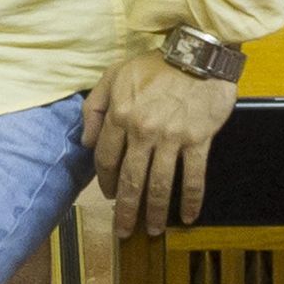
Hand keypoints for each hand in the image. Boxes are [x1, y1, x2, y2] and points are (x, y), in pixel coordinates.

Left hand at [81, 52, 237, 238]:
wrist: (198, 54)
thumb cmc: (155, 64)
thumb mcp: (113, 75)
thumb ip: (94, 107)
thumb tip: (85, 141)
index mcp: (120, 116)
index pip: (105, 158)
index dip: (105, 180)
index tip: (108, 194)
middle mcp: (143, 131)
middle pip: (130, 180)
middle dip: (125, 209)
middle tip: (123, 230)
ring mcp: (171, 138)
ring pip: (159, 184)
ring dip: (154, 212)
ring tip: (152, 230)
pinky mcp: (198, 140)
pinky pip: (193, 176)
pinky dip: (190, 199)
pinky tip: (187, 216)